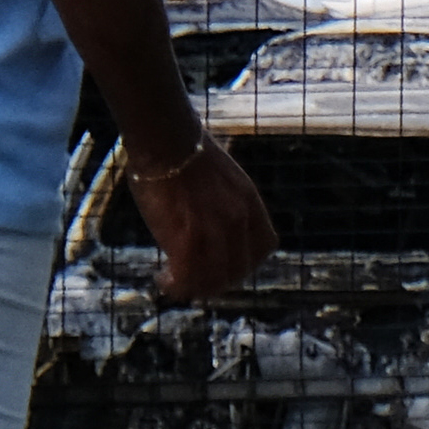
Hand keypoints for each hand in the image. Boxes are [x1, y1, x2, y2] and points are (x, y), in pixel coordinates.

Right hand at [136, 142, 273, 307]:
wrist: (166, 140)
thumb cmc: (183, 153)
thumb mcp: (221, 178)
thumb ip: (223, 204)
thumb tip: (209, 225)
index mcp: (251, 202)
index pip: (265, 247)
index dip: (246, 262)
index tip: (223, 265)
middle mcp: (239, 219)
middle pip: (239, 270)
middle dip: (217, 282)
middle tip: (193, 282)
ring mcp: (216, 228)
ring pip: (214, 279)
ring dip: (193, 288)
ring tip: (173, 282)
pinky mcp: (189, 234)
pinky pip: (188, 275)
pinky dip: (176, 284)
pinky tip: (163, 279)